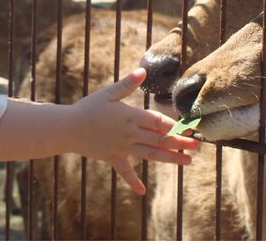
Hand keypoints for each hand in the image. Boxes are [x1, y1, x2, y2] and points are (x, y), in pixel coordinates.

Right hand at [72, 68, 198, 194]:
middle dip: (180, 143)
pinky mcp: (113, 158)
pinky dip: (133, 181)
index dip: (176, 126)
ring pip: (150, 154)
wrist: (67, 128)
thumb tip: (143, 72)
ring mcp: (123, 148)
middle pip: (159, 139)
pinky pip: (125, 171)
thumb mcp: (107, 93)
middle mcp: (130, 134)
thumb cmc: (88, 108)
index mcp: (130, 116)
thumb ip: (127, 84)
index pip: (158, 122)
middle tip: (197, 147)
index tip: (191, 129)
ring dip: (170, 158)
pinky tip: (142, 192)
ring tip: (187, 162)